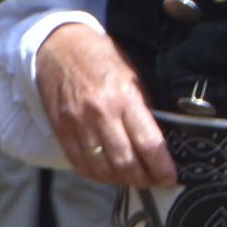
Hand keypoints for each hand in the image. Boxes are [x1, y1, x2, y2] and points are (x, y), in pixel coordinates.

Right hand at [37, 24, 172, 186]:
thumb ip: (144, 108)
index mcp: (124, 97)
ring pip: (102, 168)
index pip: (148, 143)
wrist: (57, 46)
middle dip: (143, 178)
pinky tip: (107, 173)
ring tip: (131, 178)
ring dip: (120, 180)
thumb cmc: (101, 58)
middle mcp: (99, 113)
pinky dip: (96, 175)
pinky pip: (79, 163)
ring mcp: (77, 123)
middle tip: (153, 180)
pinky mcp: (60, 129)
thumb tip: (160, 140)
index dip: (162, 167)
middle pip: (125, 162)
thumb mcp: (132, 76)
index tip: (170, 177)